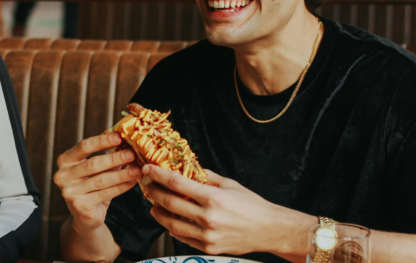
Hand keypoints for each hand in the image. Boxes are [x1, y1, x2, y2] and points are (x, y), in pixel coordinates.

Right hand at [53, 133, 142, 232]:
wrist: (84, 215)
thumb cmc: (91, 186)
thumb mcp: (95, 169)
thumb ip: (105, 156)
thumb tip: (126, 143)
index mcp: (65, 160)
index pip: (84, 146)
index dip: (102, 141)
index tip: (119, 137)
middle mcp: (62, 175)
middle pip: (93, 164)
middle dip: (114, 158)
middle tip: (132, 154)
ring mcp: (69, 192)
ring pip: (101, 180)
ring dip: (122, 174)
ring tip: (137, 170)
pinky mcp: (79, 206)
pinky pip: (105, 194)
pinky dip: (121, 187)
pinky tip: (132, 182)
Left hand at [143, 167, 313, 255]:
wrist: (268, 230)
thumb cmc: (251, 205)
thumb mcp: (229, 184)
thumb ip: (206, 177)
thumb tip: (187, 168)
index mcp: (213, 198)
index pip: (177, 183)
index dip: (158, 175)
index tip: (148, 169)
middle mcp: (208, 217)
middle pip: (169, 203)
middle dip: (153, 193)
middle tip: (147, 187)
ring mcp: (206, 235)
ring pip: (171, 223)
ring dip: (158, 212)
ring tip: (154, 204)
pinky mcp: (207, 248)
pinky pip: (182, 237)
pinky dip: (172, 228)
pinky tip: (170, 220)